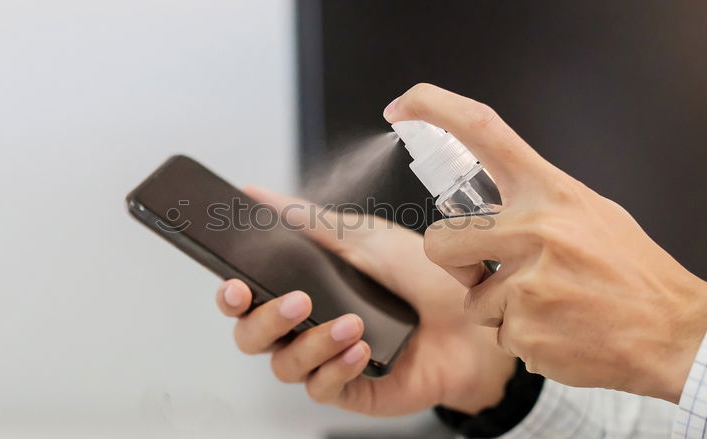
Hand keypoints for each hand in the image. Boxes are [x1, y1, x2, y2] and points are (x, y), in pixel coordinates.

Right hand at [214, 187, 516, 416]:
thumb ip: (307, 220)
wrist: (475, 319)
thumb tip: (257, 194)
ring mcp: (327, 360)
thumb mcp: (365, 237)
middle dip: (265, 320)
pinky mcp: (352, 389)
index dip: (231, 294)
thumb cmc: (422, 277)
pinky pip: (322, 388)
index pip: (248, 296)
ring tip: (350, 322)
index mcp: (303, 287)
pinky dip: (338, 367)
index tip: (235, 283)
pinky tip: (362, 349)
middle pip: (252, 335)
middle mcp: (307, 326)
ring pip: (284, 365)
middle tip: (297, 300)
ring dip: (313, 342)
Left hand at [384, 83, 706, 402]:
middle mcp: (535, 231)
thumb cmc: (632, 271)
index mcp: (550, 193)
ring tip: (552, 305)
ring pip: (471, 300)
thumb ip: (535, 203)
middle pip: (439, 241)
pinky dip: (521, 337)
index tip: (403, 104)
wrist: (675, 333)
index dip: (434, 107)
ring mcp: (528, 285)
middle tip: (486, 269)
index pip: (482, 130)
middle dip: (455, 262)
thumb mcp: (591, 212)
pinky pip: (497, 335)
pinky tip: (561, 330)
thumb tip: (486, 205)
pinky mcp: (525, 332)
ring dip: (499, 308)